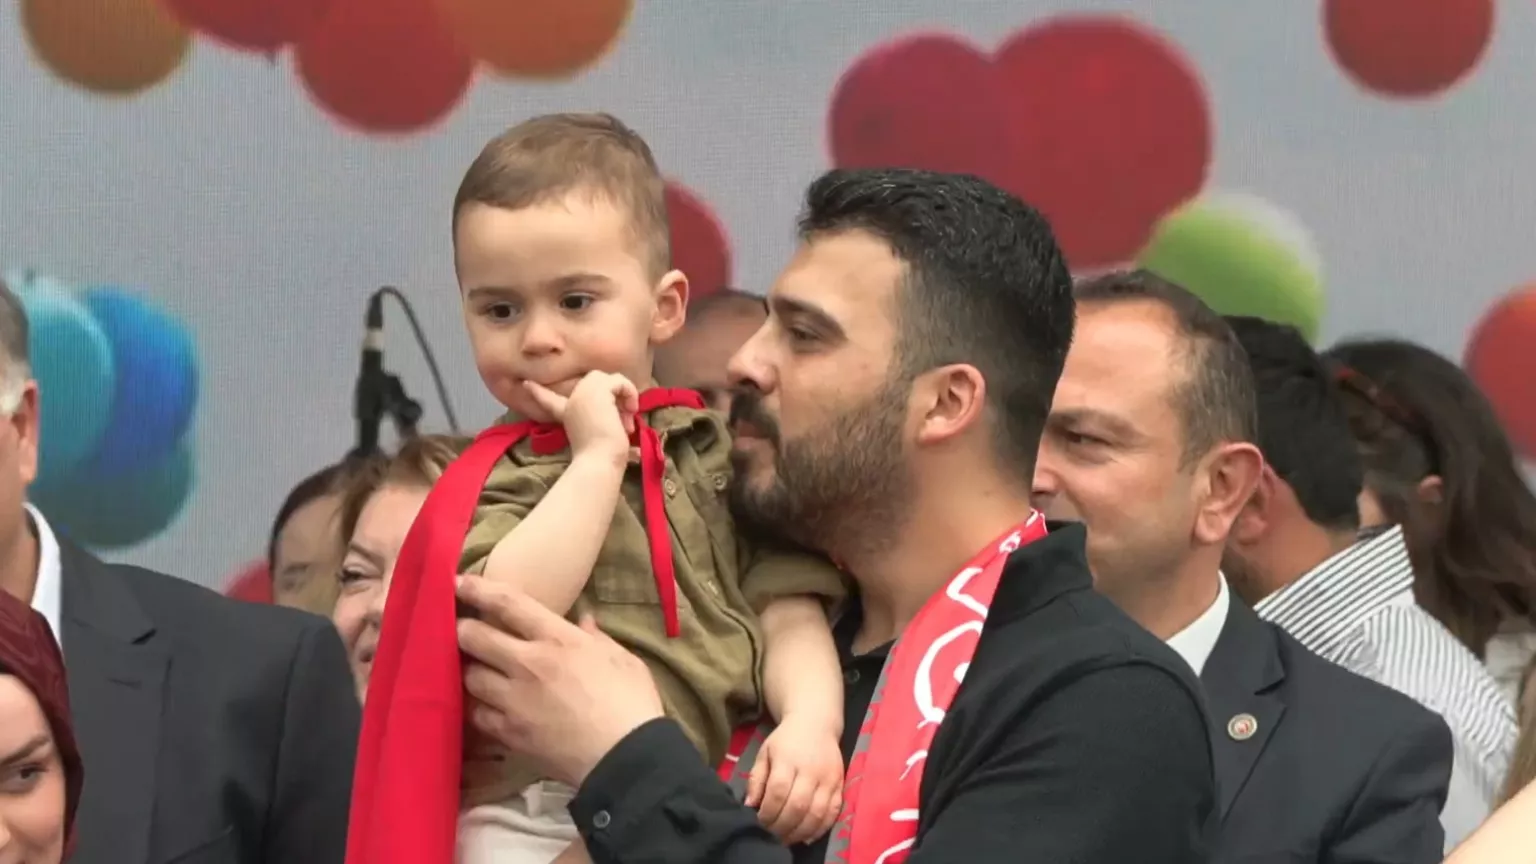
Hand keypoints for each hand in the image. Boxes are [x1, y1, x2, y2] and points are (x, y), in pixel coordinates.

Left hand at [456, 576, 665, 786]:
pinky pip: (477, 714)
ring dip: (469, 670)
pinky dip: (477, 707)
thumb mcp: (623, 660)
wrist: (625, 758)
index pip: (508, 604)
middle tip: (462, 629)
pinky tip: (483, 705)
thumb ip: (597, 638)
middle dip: (462, 629)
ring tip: (475, 669)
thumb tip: (584, 621)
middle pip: (474, 637)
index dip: (478, 590)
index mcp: (558, 639)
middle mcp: (528, 663)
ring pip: (470, 676)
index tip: (459, 582)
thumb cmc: (631, 703)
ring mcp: (514, 700)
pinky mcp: (509, 733)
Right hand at [525, 372, 637, 463]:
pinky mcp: (598, 390)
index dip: (538, 393)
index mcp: (566, 415)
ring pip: (609, 379)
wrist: (599, 459)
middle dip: (614, 396)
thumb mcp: (602, 443)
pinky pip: (619, 381)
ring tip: (627, 419)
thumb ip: (611, 438)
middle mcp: (572, 401)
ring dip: (624, 395)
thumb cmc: (602, 458)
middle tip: (623, 420)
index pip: (549, 400)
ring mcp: (583, 393)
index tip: (526, 384)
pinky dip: (630, 393)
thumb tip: (637, 454)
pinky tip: (630, 410)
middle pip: (595, 382)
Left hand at [746, 716, 844, 844]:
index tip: (759, 822)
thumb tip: (750, 805)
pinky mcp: (840, 784)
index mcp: (789, 759)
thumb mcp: (765, 753)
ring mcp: (829, 778)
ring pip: (817, 813)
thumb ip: (756, 779)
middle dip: (782, 826)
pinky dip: (820, 829)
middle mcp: (811, 770)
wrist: (816, 723)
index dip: (768, 812)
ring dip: (800, 832)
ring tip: (786, 839)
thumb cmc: (786, 739)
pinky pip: (834, 812)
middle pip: (797, 806)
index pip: (778, 792)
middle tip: (771, 835)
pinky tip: (807, 836)